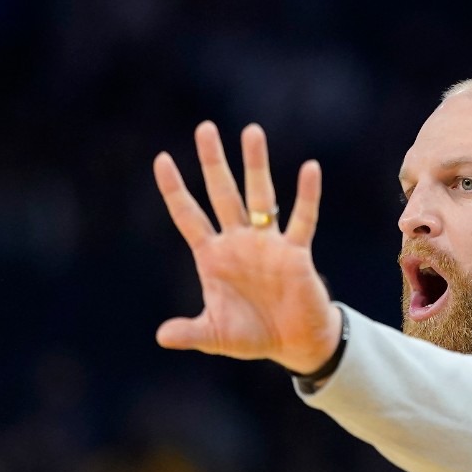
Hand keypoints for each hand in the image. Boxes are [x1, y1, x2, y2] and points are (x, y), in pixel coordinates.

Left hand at [153, 121, 340, 371]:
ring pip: (260, 196)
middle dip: (213, 162)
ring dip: (256, 165)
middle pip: (223, 193)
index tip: (162, 159)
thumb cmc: (253, 335)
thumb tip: (161, 337)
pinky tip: (309, 170)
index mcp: (213, 257)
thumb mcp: (216, 336)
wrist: (295, 344)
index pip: (188, 215)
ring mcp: (268, 244)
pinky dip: (306, 196)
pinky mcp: (296, 253)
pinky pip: (302, 219)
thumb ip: (190, 333)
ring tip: (251, 131)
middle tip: (205, 128)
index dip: (174, 189)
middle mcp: (239, 241)